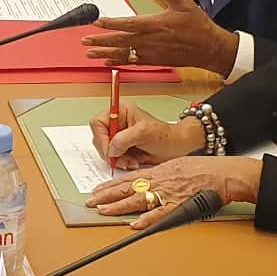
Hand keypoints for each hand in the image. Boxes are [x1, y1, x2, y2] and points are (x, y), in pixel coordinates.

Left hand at [81, 0, 239, 73]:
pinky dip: (118, 62)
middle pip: (120, 40)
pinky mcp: (154, 61)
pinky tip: (108, 62)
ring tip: (90, 53)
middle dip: (101, 40)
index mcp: (155, 25)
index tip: (97, 22)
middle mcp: (150, 40)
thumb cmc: (198, 27)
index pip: (128, 23)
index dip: (111, 23)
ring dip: (105, 53)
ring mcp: (151, 53)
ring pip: (123, 53)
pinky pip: (132, 62)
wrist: (209, 49)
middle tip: (85, 40)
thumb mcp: (185, 4)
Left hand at [86, 154, 259, 229]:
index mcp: (159, 171)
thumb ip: (161, 175)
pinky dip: (147, 219)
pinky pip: (161, 213)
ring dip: (119, 206)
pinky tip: (135, 223)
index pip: (128, 178)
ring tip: (103, 211)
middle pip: (128, 188)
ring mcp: (168, 193)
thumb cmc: (205, 170)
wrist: (224, 173)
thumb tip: (147, 182)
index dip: (110, 185)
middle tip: (91, 202)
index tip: (97, 191)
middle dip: (107, 196)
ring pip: (138, 200)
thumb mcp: (177, 166)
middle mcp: (160, 180)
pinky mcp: (180, 204)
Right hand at [91, 100, 205, 167]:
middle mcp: (118, 123)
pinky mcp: (124, 149)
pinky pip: (115, 159)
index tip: (110, 150)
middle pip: (100, 139)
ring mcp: (120, 137)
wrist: (177, 147)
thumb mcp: (144, 133)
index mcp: (121, 112)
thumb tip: (111, 148)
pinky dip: (123, 163)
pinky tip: (134, 162)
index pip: (98, 123)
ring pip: (107, 151)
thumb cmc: (166, 135)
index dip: (101, 138)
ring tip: (132, 161)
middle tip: (121, 159)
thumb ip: (124, 139)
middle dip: (111, 152)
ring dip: (118, 159)